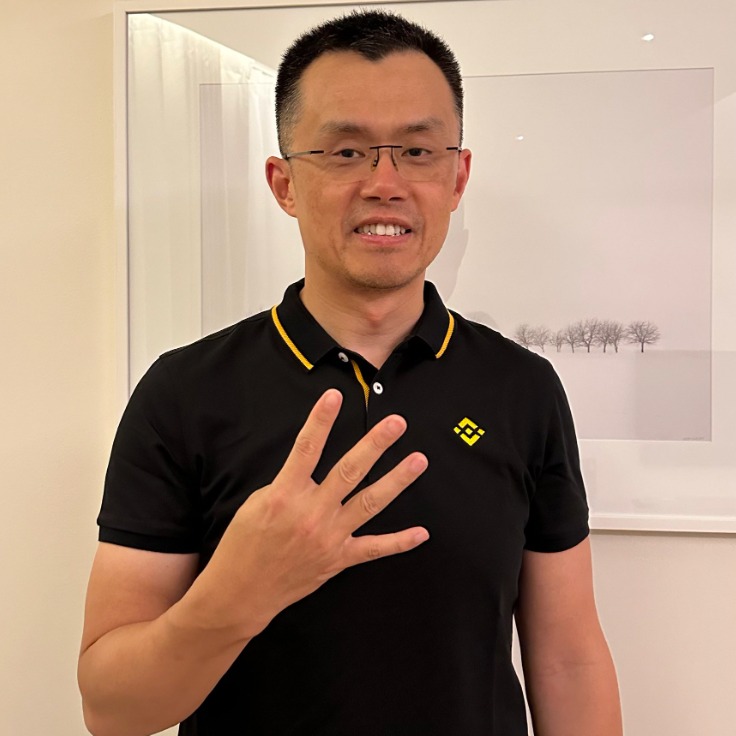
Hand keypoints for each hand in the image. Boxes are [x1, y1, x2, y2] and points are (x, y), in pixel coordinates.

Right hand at [203, 388, 428, 635]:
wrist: (241, 592)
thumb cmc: (244, 544)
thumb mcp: (256, 504)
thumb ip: (288, 484)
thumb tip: (311, 469)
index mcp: (285, 495)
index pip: (306, 449)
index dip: (321, 420)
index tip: (334, 395)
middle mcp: (312, 514)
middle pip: (349, 471)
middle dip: (375, 444)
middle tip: (396, 423)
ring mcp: (329, 537)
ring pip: (370, 503)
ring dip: (397, 481)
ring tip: (418, 460)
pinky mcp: (338, 559)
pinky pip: (374, 549)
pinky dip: (399, 542)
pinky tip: (421, 533)